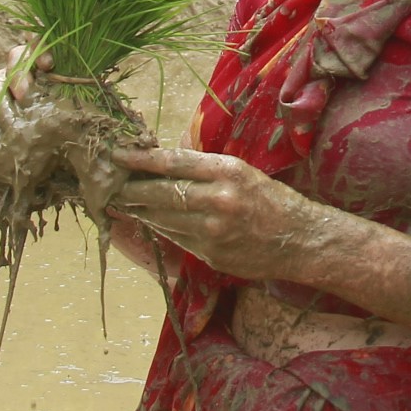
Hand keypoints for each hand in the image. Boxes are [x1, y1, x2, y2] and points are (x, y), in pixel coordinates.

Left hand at [108, 145, 333, 283]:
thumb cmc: (271, 200)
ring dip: (140, 210)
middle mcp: (219, 200)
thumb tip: (164, 161)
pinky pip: (176, 238)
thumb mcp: (242, 171)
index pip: (173, 162)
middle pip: (160, 193)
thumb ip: (204, 168)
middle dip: (131, 189)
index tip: (118, 155)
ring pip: (162, 219)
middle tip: (111, 184)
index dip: (141, 159)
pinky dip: (161, 228)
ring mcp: (213, 231)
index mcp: (228, 172)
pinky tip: (151, 220)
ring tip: (123, 201)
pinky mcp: (211, 255)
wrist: (300, 239)